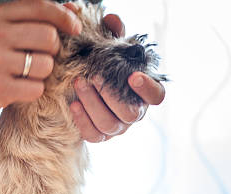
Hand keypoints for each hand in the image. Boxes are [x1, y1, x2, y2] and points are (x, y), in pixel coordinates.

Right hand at [0, 0, 81, 114]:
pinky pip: (37, 88)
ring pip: (46, 65)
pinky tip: (20, 87)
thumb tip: (72, 10)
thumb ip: (35, 17)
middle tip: (41, 55)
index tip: (75, 28)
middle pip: (49, 37)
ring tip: (28, 73)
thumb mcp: (3, 27)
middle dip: (53, 49)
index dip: (64, 17)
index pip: (40, 8)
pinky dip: (34, 89)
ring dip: (43, 72)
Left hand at [68, 12, 165, 142]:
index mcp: (144, 92)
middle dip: (110, 95)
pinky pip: (93, 136)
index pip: (157, 96)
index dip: (148, 88)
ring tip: (79, 83)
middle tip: (94, 76)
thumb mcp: (111, 47)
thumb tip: (112, 20)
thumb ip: (114, 33)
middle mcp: (134, 113)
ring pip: (109, 124)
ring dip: (93, 104)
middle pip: (130, 113)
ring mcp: (118, 127)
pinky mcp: (100, 136)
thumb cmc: (105, 64)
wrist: (86, 82)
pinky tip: (73, 104)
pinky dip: (82, 121)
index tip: (134, 76)